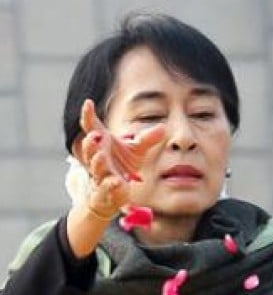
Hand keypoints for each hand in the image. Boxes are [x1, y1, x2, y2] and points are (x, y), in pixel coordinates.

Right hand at [74, 98, 164, 219]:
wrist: (114, 192)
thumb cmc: (121, 166)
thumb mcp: (136, 151)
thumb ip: (147, 139)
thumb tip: (163, 127)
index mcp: (101, 144)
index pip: (90, 126)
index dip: (88, 115)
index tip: (88, 102)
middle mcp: (97, 157)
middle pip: (88, 148)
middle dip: (90, 142)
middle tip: (96, 135)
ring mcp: (100, 174)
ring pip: (94, 167)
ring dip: (97, 161)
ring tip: (102, 156)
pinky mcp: (106, 189)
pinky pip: (106, 187)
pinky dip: (111, 185)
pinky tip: (117, 182)